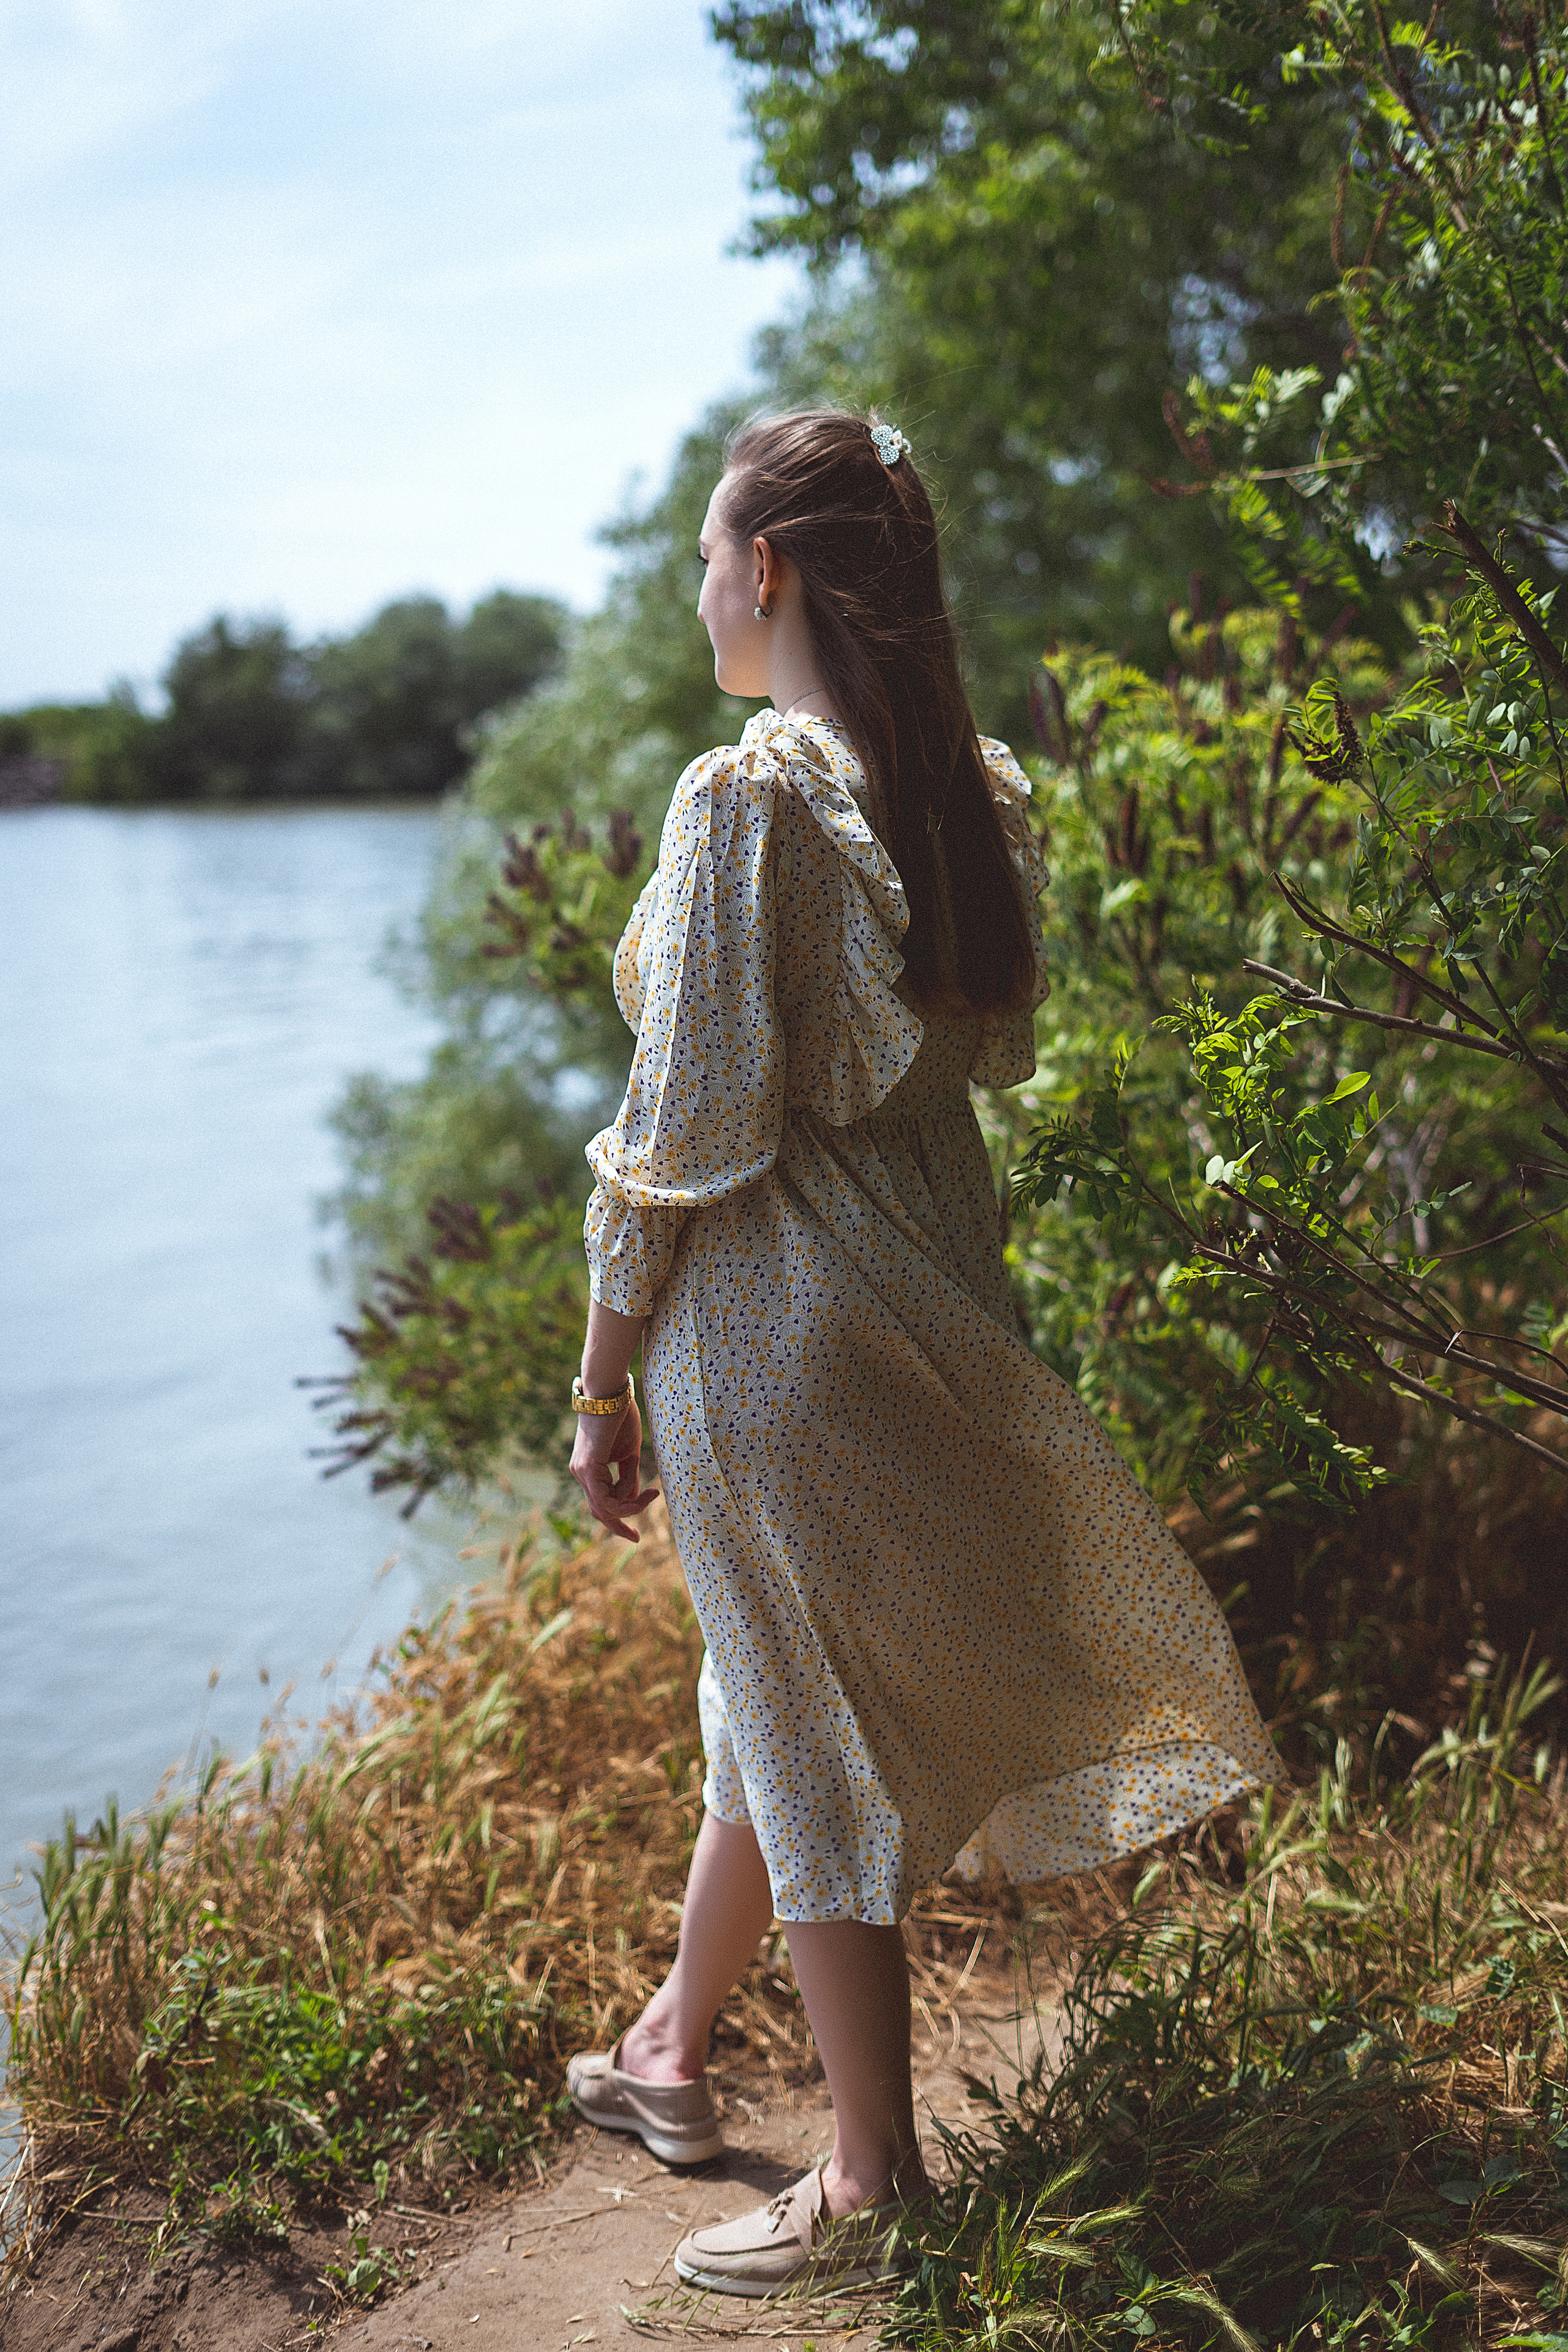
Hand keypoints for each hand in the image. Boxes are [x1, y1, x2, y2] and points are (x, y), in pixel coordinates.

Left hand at [570, 1398, 660, 1540]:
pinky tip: (645, 1493)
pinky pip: (605, 1498)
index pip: (600, 1503)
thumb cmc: (621, 1416)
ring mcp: (581, 1471)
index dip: (618, 1520)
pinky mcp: (587, 1467)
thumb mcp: (629, 1453)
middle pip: (598, 1512)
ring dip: (630, 1507)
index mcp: (588, 1469)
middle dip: (618, 1527)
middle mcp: (580, 1473)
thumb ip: (628, 1477)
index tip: (636, 1534)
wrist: (610, 1392)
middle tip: (636, 1538)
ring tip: (651, 1493)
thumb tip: (632, 1498)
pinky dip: (626, 1501)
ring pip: (604, 1507)